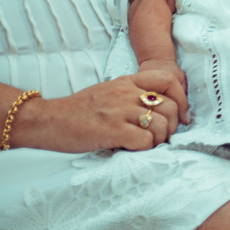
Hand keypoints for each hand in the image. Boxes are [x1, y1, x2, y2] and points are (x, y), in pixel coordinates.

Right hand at [14, 68, 187, 152]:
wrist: (47, 120)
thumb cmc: (79, 111)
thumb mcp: (109, 91)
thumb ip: (133, 94)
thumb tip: (161, 109)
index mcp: (128, 81)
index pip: (169, 80)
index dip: (182, 99)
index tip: (182, 117)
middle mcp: (127, 92)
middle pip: (170, 106)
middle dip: (173, 126)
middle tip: (163, 137)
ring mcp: (119, 111)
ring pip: (161, 124)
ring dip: (160, 140)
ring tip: (147, 145)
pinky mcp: (111, 130)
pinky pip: (145, 140)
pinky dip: (146, 148)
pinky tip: (133, 149)